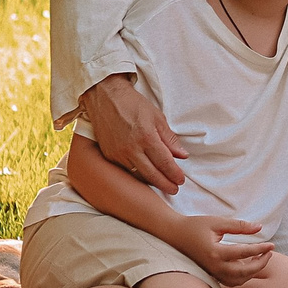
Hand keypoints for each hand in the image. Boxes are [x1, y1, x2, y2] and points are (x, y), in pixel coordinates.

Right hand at [82, 73, 186, 192]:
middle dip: (165, 184)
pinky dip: (137, 173)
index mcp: (146, 138)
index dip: (174, 174)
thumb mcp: (157, 117)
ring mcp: (118, 153)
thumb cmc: (133, 105)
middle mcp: (131, 149)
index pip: (165, 163)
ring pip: (138, 174)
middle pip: (152, 174)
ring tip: (163, 183)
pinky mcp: (109, 155)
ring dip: (151, 180)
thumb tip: (182, 155)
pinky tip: (145, 175)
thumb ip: (169, 139)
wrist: (105, 97)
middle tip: (174, 189)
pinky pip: (126, 169)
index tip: (181, 180)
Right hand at [184, 219, 275, 287]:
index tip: (271, 245)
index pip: (244, 254)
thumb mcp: (217, 222)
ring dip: (253, 272)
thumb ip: (239, 226)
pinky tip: (248, 265)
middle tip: (269, 253)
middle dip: (260, 264)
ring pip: (238, 280)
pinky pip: (230, 282)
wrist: (174, 234)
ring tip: (261, 258)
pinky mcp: (210, 274)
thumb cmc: (195, 226)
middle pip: (244, 272)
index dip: (261, 249)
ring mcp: (212, 273)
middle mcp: (214, 266)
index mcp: (216, 253)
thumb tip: (259, 228)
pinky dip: (243, 277)